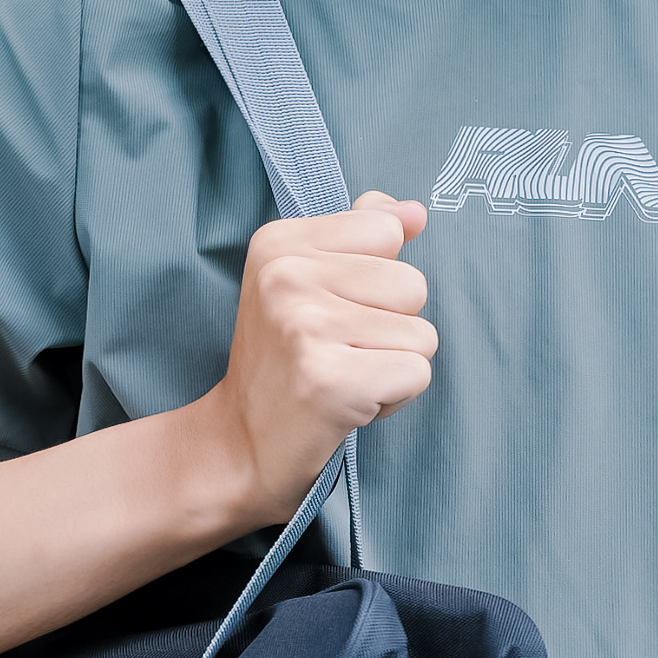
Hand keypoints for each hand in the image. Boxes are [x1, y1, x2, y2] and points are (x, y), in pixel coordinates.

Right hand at [200, 190, 433, 520]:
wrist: (236, 444)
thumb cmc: (283, 361)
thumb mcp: (308, 282)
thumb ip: (362, 235)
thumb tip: (415, 212)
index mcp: (279, 241)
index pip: (386, 230)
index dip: (376, 279)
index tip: (332, 311)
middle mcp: (287, 276)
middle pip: (412, 283)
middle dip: (391, 327)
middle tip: (338, 353)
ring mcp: (305, 326)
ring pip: (421, 333)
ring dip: (393, 364)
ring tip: (343, 375)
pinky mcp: (330, 378)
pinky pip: (417, 373)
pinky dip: (395, 397)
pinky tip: (350, 403)